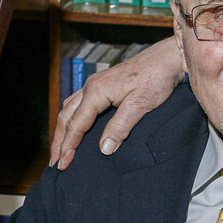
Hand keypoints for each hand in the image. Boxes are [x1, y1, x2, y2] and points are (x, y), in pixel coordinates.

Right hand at [50, 38, 184, 168]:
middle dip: (59, 141)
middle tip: (55, 162)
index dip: (68, 147)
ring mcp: (95, 84)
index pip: (76, 124)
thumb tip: (104, 149)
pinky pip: (79, 104)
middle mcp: (91, 86)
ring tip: (60, 148)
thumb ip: (120, 127)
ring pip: (70, 109)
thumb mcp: (140, 105)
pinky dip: (72, 119)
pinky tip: (75, 127)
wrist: (167, 58)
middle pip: (66, 117)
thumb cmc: (156, 78)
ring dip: (63, 130)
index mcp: (96, 91)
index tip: (63, 165)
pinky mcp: (103, 85)